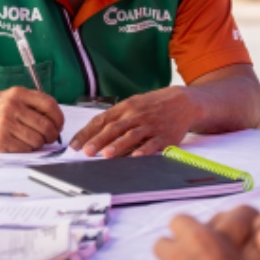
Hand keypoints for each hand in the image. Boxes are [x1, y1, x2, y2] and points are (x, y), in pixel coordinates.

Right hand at [0, 88, 63, 151]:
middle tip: (51, 137)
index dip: (59, 118)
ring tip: (34, 140)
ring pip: (37, 139)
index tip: (59, 125)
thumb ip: (34, 103)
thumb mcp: (14, 97)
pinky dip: (28, 148)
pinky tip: (22, 143)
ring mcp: (6, 123)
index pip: (49, 105)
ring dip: (40, 143)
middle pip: (45, 125)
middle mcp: (12, 106)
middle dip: (52, 135)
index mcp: (18, 93)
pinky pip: (25, 148)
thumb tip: (57, 120)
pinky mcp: (1, 138)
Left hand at [72, 87, 202, 157]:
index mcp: (126, 107)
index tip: (75, 146)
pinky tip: (136, 157)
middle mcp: (136, 115)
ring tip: (106, 154)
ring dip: (119, 145)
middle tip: (86, 152)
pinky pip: (153, 144)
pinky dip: (144, 150)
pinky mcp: (165, 136)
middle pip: (114, 128)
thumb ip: (116, 119)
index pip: (101, 120)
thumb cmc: (153, 105)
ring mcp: (151, 125)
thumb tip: (94, 136)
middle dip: (99, 140)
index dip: (87, 133)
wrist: (183, 101)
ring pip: (132, 135)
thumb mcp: (133, 105)